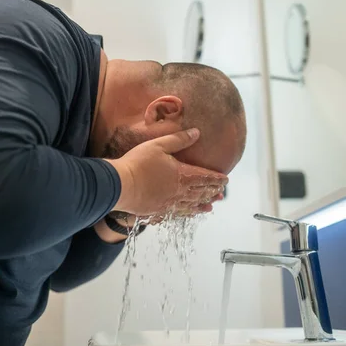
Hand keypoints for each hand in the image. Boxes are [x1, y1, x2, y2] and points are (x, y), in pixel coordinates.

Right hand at [105, 129, 227, 216]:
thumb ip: (179, 139)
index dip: (216, 178)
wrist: (120, 185)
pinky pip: (178, 213)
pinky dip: (187, 213)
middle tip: (221, 193)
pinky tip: (189, 213)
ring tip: (211, 206)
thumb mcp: (159, 145)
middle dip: (212, 192)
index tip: (225, 180)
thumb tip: (196, 132)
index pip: (204, 177)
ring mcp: (169, 203)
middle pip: (200, 192)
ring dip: (202, 204)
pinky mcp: (159, 211)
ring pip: (191, 205)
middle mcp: (179, 191)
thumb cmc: (138, 163)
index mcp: (182, 174)